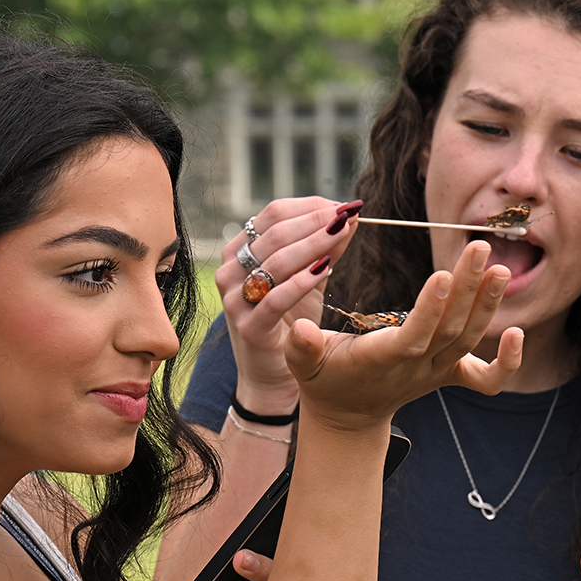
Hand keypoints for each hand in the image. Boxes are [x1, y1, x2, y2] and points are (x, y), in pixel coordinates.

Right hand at [219, 198, 355, 411]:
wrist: (274, 374)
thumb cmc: (290, 321)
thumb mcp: (308, 279)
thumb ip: (324, 250)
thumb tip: (349, 218)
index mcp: (240, 251)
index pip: (273, 214)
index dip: (310, 207)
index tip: (343, 205)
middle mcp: (231, 270)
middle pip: (276, 233)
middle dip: (317, 221)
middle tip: (348, 215)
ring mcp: (235, 299)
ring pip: (276, 260)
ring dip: (315, 243)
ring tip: (343, 233)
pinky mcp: (248, 327)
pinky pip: (276, 298)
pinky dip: (302, 281)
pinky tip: (325, 269)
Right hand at [286, 241, 519, 428]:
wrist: (348, 417)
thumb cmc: (324, 380)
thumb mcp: (303, 365)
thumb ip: (301, 348)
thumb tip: (298, 329)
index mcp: (381, 359)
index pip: (413, 336)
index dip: (430, 309)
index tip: (442, 275)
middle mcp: (416, 366)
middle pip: (450, 329)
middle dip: (468, 289)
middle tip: (480, 248)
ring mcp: (436, 371)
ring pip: (468, 339)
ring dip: (487, 304)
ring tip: (499, 267)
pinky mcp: (450, 374)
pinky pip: (486, 379)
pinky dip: (508, 362)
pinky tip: (517, 332)